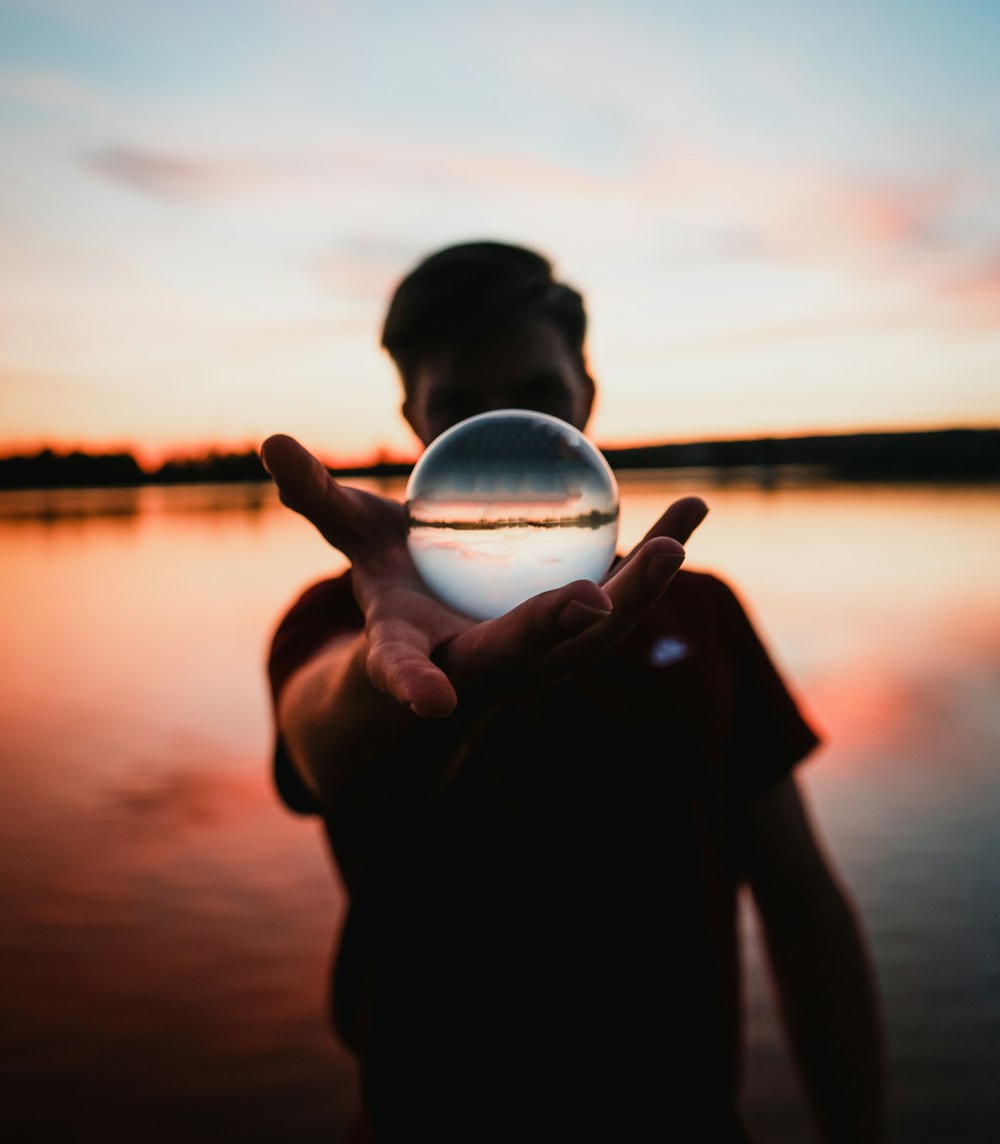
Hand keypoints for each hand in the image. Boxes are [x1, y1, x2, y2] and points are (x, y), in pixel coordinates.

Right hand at [261, 434, 707, 717]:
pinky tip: (691, 512)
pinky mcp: (581, 641)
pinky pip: (624, 599)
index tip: (433, 703)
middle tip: (595, 600)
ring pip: (595, 635)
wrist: (456, 660)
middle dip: (554, 635)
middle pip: (524, 657)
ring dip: (639, 588)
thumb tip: (268, 440)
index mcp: (421, 657)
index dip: (414, 687)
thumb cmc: (401, 598)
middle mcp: (486, 671)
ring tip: (681, 528)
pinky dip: (654, 561)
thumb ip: (316, 499)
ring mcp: (542, 661)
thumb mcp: (358, 547)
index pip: (408, 673)